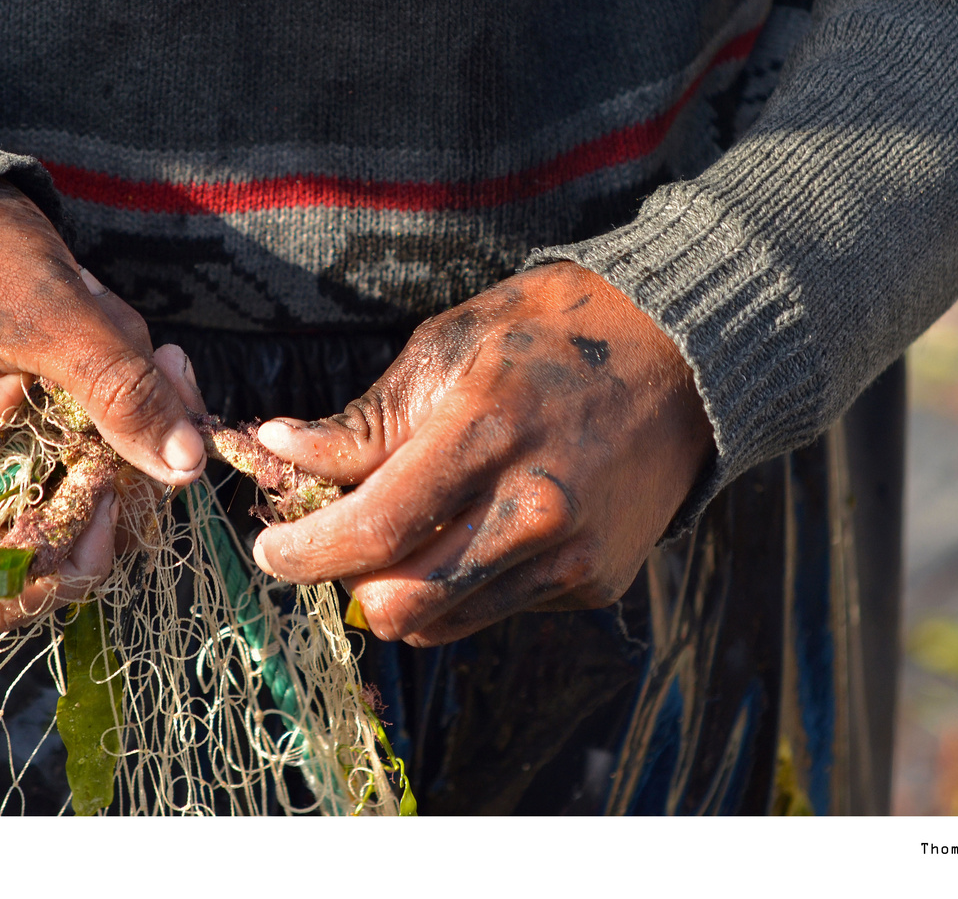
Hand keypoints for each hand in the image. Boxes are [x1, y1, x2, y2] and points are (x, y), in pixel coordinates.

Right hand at [0, 180, 206, 630]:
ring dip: (148, 422)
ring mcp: (32, 459)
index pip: (7, 588)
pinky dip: (142, 404)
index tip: (115, 501)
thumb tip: (185, 467)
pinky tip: (145, 352)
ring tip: (149, 351)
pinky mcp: (61, 433)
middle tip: (165, 379)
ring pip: (118, 485)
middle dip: (140, 464)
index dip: (71, 567)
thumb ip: (118, 390)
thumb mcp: (51, 314)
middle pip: (86, 536)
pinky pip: (119, 444)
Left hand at [250, 261, 714, 645]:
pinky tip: (477, 526)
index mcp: (490, 436)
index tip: (271, 548)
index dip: (303, 552)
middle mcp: (535, 513)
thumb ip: (366, 421)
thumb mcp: (451, 348)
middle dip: (345, 580)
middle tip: (332, 538)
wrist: (687, 356)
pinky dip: (461, 584)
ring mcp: (571, 559)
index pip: (372, 532)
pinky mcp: (594, 585)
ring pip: (441, 624)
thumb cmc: (556, 334)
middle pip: (398, 604)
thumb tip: (279, 451)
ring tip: (402, 531)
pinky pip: (493, 609)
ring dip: (398, 591)